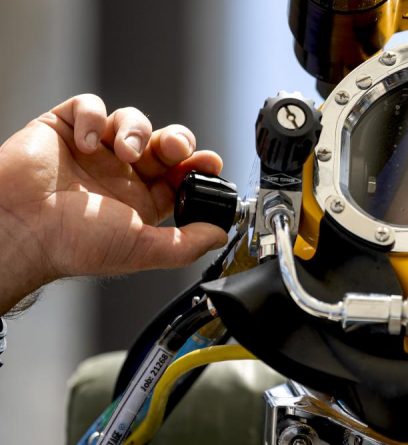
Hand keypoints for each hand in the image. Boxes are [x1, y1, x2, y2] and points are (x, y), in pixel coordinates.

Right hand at [0, 94, 227, 313]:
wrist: (20, 228)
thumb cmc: (73, 244)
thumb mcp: (142, 248)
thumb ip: (186, 243)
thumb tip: (221, 234)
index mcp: (139, 202)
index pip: (178, 175)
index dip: (196, 166)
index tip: (210, 162)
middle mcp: (118, 174)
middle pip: (162, 143)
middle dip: (176, 140)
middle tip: (175, 149)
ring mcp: (92, 150)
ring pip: (130, 120)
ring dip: (135, 129)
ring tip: (123, 151)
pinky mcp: (63, 128)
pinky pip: (89, 105)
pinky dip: (93, 116)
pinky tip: (87, 141)